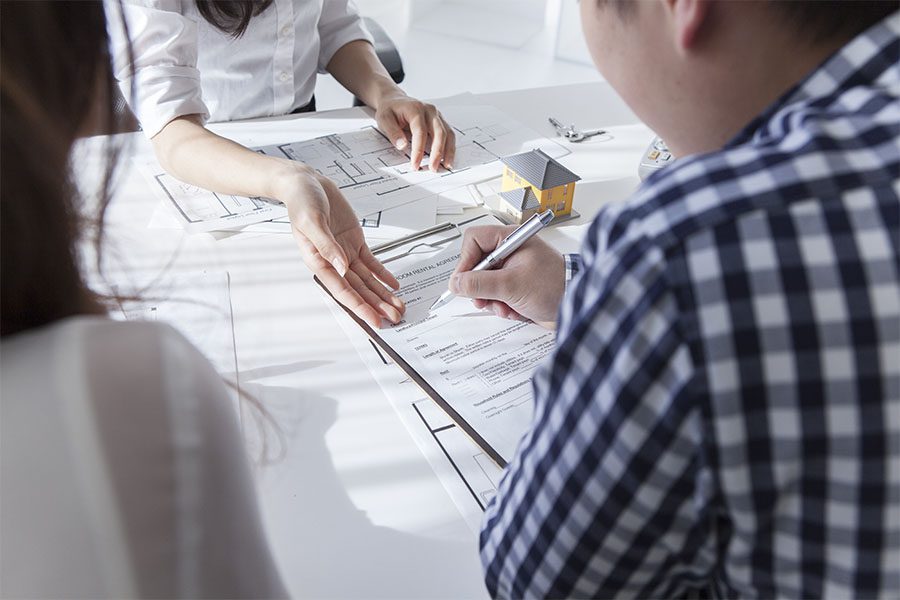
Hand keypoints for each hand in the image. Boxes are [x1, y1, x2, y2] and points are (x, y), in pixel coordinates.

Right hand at [274, 163, 404, 328]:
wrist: (306, 183)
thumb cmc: (300, 201)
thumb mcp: (311, 221)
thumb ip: (326, 245)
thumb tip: (341, 267)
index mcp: (318, 261)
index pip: (342, 291)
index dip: (360, 307)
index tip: (374, 320)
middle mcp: (333, 261)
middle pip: (359, 290)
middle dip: (377, 305)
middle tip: (395, 318)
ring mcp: (345, 252)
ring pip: (367, 280)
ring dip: (382, 294)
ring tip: (398, 307)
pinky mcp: (354, 242)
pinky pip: (372, 262)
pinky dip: (383, 274)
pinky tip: (393, 284)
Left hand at [374, 93, 456, 172]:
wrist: (395, 101)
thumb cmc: (389, 110)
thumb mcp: (384, 119)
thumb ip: (392, 132)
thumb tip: (402, 145)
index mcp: (415, 108)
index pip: (420, 131)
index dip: (418, 150)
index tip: (415, 164)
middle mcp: (430, 111)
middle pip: (439, 132)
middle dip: (437, 152)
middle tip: (433, 168)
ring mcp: (437, 116)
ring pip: (448, 134)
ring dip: (448, 151)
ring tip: (445, 166)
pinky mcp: (440, 122)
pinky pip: (449, 135)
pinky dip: (449, 148)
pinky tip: (447, 159)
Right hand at [449, 225, 565, 328]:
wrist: (575, 306)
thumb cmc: (555, 286)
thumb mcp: (511, 285)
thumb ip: (479, 284)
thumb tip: (456, 283)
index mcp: (511, 239)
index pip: (474, 240)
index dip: (465, 260)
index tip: (464, 280)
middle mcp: (510, 251)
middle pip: (476, 264)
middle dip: (479, 286)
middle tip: (482, 299)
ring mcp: (513, 269)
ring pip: (484, 283)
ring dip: (491, 300)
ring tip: (504, 306)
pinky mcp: (516, 286)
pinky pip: (496, 295)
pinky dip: (501, 305)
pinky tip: (514, 310)